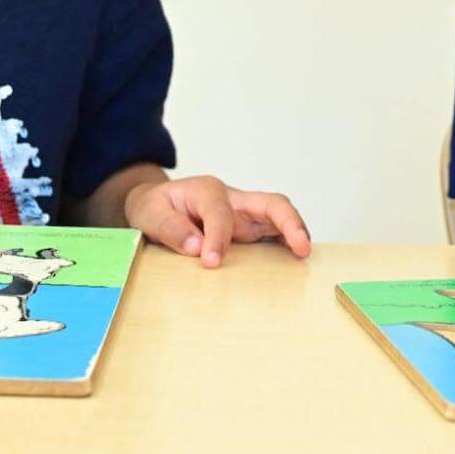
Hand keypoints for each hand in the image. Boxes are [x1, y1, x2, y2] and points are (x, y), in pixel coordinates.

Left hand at [125, 174, 310, 266]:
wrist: (157, 205)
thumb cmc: (155, 207)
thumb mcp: (150, 213)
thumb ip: (171, 228)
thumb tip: (197, 246)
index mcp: (207, 190)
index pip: (220, 213)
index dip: (218, 238)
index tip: (211, 263)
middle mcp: (233, 199)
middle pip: (270, 202)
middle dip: (288, 221)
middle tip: (300, 247)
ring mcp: (245, 214)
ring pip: (279, 215)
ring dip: (295, 232)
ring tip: (304, 254)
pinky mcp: (249, 229)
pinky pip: (274, 233)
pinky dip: (287, 243)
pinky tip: (294, 259)